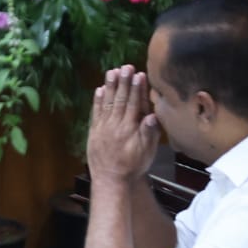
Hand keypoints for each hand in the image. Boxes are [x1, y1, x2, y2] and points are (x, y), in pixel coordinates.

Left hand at [86, 64, 157, 184]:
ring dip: (109, 87)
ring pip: (107, 103)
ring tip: (112, 71)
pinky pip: (95, 113)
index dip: (136, 88)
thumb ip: (149, 133)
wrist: (111, 181)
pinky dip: (97, 101)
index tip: (139, 74)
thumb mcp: (146, 152)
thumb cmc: (132, 167)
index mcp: (129, 129)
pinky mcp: (94, 133)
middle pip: (120, 100)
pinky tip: (99, 89)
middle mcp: (115, 126)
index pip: (134, 104)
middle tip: (126, 67)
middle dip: (123, 82)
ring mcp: (103, 128)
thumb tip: (152, 115)